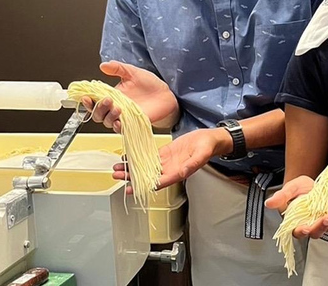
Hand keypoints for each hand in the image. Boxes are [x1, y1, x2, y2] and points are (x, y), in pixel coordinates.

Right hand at [84, 61, 178, 131]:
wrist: (167, 95)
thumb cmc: (150, 84)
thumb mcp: (133, 72)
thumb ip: (118, 68)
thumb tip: (103, 65)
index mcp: (112, 95)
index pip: (94, 100)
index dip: (87, 100)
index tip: (86, 96)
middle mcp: (115, 107)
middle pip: (97, 114)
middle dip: (98, 108)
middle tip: (107, 99)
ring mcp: (123, 117)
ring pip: (107, 122)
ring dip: (108, 116)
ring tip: (117, 108)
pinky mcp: (132, 124)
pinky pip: (121, 130)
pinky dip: (118, 126)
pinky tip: (119, 121)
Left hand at [113, 127, 227, 190]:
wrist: (210, 139)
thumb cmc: (208, 147)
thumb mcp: (202, 154)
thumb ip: (193, 164)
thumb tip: (183, 172)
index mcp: (178, 173)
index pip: (157, 182)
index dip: (143, 186)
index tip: (130, 188)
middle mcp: (170, 170)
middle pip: (147, 177)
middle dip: (131, 177)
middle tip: (117, 175)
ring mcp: (167, 162)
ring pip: (146, 168)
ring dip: (132, 169)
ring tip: (117, 168)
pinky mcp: (166, 153)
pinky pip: (150, 158)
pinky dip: (138, 158)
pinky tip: (128, 157)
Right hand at [265, 175, 327, 238]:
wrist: (311, 184)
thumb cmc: (298, 189)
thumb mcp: (289, 189)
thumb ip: (281, 197)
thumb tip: (269, 203)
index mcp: (296, 222)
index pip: (297, 231)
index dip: (301, 231)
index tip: (305, 228)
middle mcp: (309, 224)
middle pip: (315, 232)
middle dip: (321, 227)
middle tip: (326, 218)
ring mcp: (321, 221)